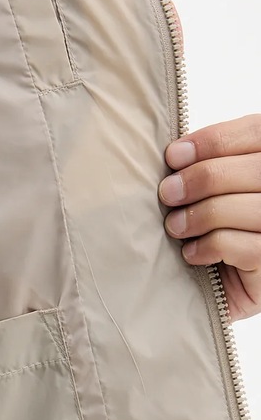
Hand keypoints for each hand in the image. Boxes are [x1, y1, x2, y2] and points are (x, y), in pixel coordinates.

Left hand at [161, 113, 260, 321]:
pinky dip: (207, 246)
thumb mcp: (216, 188)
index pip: (254, 133)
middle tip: (168, 193)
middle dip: (200, 179)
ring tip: (175, 227)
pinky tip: (193, 253)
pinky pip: (237, 246)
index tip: (174, 156)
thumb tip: (176, 154)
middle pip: (250, 170)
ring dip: (197, 216)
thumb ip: (209, 164)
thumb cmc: (218, 228)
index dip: (212, 141)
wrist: (227, 285)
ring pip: (239, 208)